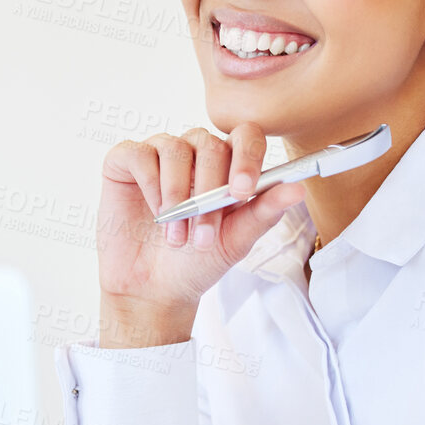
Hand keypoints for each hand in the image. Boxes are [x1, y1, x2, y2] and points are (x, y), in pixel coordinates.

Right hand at [95, 123, 304, 347]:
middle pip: (210, 145)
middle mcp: (194, 152)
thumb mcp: (236, 240)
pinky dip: (150, 183)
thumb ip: (264, 212)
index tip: (242, 191)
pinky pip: (140, 154)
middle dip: (209, 192)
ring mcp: (159, 154)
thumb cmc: (196, 262)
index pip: (245, 136)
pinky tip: (155, 211)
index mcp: (227, 165)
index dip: (247, 156)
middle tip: (204, 234)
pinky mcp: (126, 162)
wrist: (153, 288)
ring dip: (178, 195)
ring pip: (174, 148)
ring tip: (177, 235)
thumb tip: (298, 188)